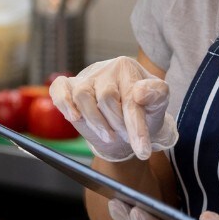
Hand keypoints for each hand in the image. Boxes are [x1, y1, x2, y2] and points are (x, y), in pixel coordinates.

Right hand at [49, 56, 176, 160]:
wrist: (126, 122)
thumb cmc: (143, 110)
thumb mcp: (158, 105)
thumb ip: (157, 95)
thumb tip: (140, 92)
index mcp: (128, 68)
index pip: (130, 98)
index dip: (136, 127)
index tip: (143, 151)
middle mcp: (106, 69)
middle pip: (106, 98)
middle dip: (117, 124)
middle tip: (124, 136)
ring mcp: (86, 77)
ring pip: (82, 95)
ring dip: (95, 121)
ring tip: (108, 135)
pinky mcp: (70, 85)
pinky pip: (60, 88)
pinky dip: (64, 102)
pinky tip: (74, 117)